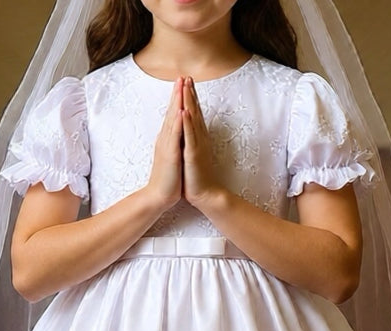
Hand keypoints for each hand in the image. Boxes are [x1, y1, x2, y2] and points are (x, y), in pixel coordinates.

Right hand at [147, 78, 183, 211]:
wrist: (158, 196)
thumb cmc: (167, 180)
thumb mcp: (172, 158)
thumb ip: (174, 145)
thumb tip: (177, 137)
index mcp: (168, 140)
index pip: (173, 116)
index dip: (178, 100)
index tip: (184, 85)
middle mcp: (166, 139)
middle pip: (172, 112)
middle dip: (178, 94)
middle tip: (182, 76)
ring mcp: (167, 145)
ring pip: (172, 119)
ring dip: (177, 101)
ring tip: (181, 85)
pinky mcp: (170, 154)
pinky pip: (174, 135)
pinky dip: (177, 122)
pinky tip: (180, 110)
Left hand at [181, 77, 220, 208]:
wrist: (205, 195)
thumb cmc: (197, 177)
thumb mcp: (192, 155)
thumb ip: (191, 142)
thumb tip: (188, 133)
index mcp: (197, 138)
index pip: (194, 114)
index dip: (190, 97)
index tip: (186, 82)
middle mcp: (199, 139)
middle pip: (195, 112)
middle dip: (190, 93)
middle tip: (187, 76)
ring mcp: (197, 146)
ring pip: (193, 120)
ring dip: (189, 102)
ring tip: (186, 86)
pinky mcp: (193, 155)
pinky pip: (190, 137)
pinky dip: (187, 124)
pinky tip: (184, 111)